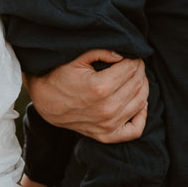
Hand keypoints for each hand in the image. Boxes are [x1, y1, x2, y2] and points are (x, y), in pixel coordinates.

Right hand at [27, 50, 147, 143]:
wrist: (45, 101)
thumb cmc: (60, 76)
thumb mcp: (78, 57)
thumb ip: (103, 51)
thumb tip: (123, 54)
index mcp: (100, 88)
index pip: (131, 68)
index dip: (134, 58)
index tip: (131, 54)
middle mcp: (107, 109)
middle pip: (137, 83)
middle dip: (139, 70)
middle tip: (134, 63)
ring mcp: (107, 125)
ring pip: (140, 102)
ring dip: (142, 87)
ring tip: (135, 78)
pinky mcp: (106, 135)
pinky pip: (135, 130)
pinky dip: (142, 116)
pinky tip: (139, 103)